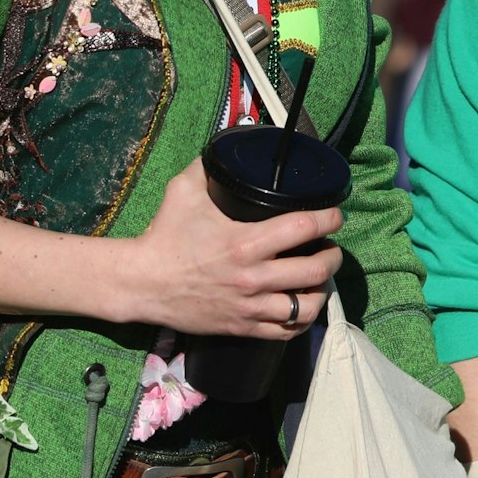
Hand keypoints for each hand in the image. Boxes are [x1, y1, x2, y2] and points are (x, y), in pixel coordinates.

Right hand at [114, 159, 342, 338]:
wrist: (142, 283)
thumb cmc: (164, 236)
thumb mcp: (183, 190)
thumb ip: (209, 166)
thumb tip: (228, 146)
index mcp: (245, 242)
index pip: (304, 228)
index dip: (329, 218)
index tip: (335, 214)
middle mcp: (253, 277)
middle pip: (316, 269)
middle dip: (333, 255)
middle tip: (332, 246)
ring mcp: (250, 306)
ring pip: (307, 306)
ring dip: (322, 289)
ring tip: (322, 276)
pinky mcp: (242, 327)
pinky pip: (287, 331)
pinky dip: (303, 318)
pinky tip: (304, 303)